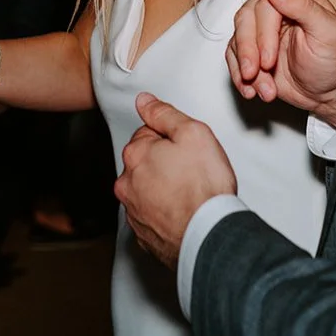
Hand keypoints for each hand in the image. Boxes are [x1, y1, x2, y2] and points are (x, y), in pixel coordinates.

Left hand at [114, 93, 237, 267]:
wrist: (209, 235)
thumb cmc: (204, 187)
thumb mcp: (192, 133)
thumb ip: (164, 114)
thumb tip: (144, 101)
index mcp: (136, 154)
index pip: (148, 134)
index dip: (171, 139)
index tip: (187, 150)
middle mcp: (127, 183)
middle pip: (145, 162)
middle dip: (164, 163)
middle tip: (191, 171)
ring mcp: (133, 210)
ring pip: (146, 189)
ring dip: (163, 188)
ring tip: (189, 194)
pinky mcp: (143, 234)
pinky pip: (152, 215)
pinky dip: (164, 212)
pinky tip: (183, 212)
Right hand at [227, 0, 335, 127]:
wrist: (328, 90)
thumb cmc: (332, 60)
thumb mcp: (327, 31)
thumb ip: (302, 6)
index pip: (266, 4)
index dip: (263, 33)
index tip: (268, 60)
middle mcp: (275, 5)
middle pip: (245, 19)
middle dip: (248, 51)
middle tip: (255, 74)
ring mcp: (260, 26)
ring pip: (237, 39)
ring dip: (246, 68)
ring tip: (266, 90)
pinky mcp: (251, 47)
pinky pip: (233, 56)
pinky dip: (239, 76)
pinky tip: (253, 90)